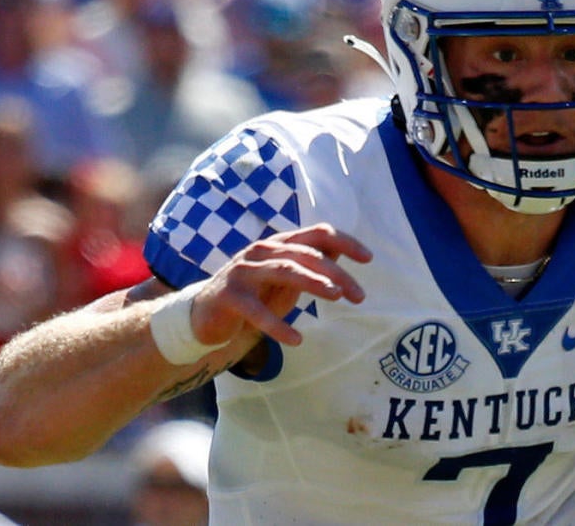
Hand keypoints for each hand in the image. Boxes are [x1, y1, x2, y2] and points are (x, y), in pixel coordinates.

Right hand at [188, 224, 372, 347]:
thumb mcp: (287, 280)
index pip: (317, 233)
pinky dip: (277, 325)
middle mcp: (262, 251)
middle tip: (359, 296)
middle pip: (307, 254)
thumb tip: (343, 251)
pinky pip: (256, 311)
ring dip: (313, 283)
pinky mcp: (229, 296)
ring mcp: (243, 271)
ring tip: (336, 296)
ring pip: (285, 270)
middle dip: (336, 273)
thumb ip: (311, 264)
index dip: (345, 243)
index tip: (369, 258)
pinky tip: (296, 340)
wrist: (206, 317)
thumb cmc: (254, 296)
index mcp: (279, 244)